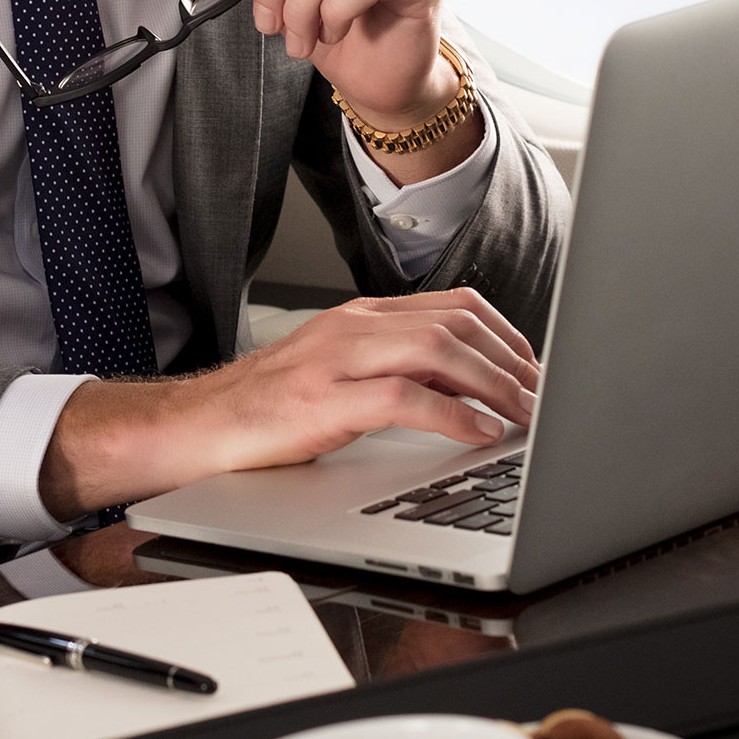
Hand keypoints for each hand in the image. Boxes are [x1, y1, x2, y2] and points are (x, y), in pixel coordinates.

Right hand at [39, 289, 539, 518]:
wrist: (195, 428)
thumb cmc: (268, 410)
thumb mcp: (341, 375)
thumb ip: (397, 370)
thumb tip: (472, 392)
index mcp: (361, 316)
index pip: (455, 305)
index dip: (507, 336)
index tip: (537, 370)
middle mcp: (354, 326)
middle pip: (456, 322)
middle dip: (512, 361)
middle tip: (544, 399)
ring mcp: (337, 359)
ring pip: (439, 350)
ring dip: (494, 384)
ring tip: (524, 416)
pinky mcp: (324, 400)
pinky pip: (406, 398)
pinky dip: (454, 416)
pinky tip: (479, 434)